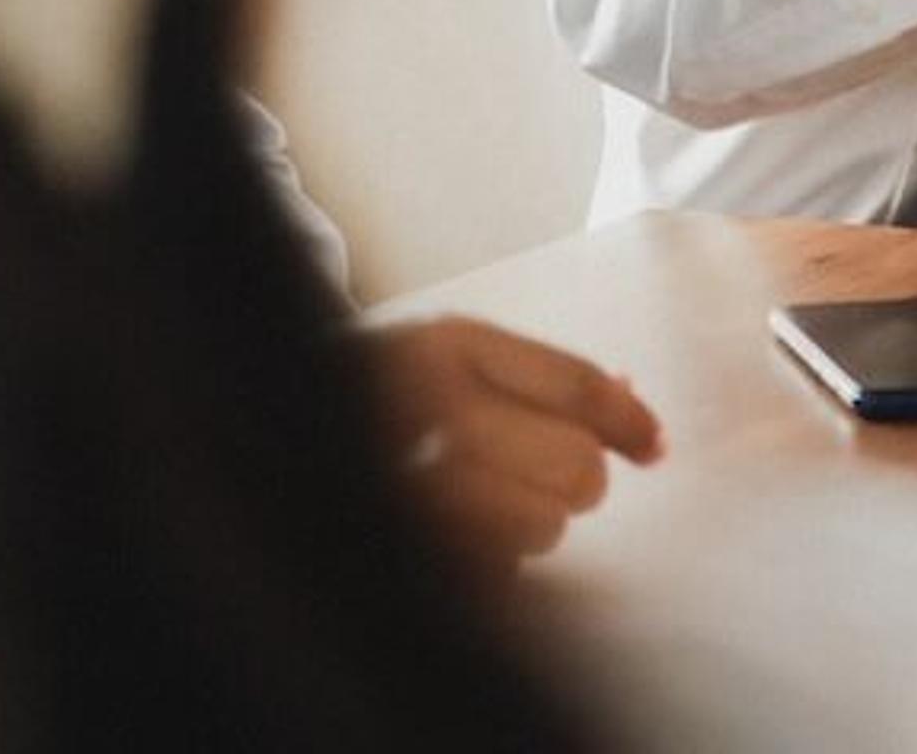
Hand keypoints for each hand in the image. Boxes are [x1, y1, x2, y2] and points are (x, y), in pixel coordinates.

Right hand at [368, 315, 665, 566]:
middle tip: (546, 476)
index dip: (630, 421)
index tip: (656, 449)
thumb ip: (537, 377)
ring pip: (542, 525)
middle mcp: (423, 401)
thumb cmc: (375, 393)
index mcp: (446, 344)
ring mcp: (403, 475)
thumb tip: (631, 393)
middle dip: (577, 479)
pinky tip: (456, 535)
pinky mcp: (395, 538)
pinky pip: (493, 571)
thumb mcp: (448, 359)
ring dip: (531, 527)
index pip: (576, 385)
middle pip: (575, 463)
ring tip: (482, 504)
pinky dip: (491, 562)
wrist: (260, 419)